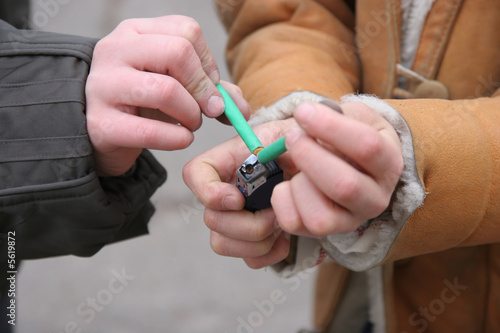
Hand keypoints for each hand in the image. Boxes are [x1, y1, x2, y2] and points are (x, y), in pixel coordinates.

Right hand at [85, 16, 249, 175]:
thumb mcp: (174, 85)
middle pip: (178, 52)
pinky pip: (150, 130)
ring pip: (166, 90)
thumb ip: (211, 90)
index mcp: (135, 32)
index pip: (187, 31)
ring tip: (191, 124)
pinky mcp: (101, 123)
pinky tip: (181, 139)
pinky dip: (177, 138)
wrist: (99, 131)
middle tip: (210, 109)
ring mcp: (103, 86)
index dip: (208, 62)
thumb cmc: (141, 103)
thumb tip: (242, 108)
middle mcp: (115, 50)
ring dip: (191, 114)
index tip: (210, 86)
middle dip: (204, 87)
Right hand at [183, 119, 297, 267]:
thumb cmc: (303, 149)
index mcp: (228, 162)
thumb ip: (281, 138)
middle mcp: (224, 193)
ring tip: (281, 224)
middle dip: (247, 223)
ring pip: (223, 244)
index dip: (209, 192)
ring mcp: (234, 220)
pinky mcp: (250, 242)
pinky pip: (249, 260)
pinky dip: (270, 253)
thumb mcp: (293, 134)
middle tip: (276, 213)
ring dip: (258, 241)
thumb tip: (269, 151)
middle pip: (211, 220)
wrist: (319, 173)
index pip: (195, 174)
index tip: (238, 199)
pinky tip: (286, 237)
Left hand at [271, 101, 403, 237]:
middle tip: (292, 137)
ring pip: (320, 216)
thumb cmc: (348, 136)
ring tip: (296, 167)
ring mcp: (350, 221)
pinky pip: (294, 223)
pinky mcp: (323, 233)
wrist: (349, 163)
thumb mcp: (348, 116)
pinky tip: (288, 184)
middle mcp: (376, 199)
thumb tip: (304, 117)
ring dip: (299, 184)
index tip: (303, 112)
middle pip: (344, 186)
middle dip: (309, 157)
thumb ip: (330, 114)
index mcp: (389, 163)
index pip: (367, 147)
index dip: (330, 127)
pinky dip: (282, 200)